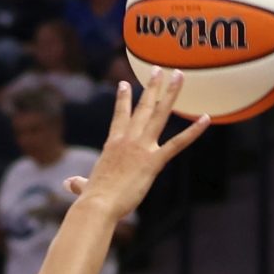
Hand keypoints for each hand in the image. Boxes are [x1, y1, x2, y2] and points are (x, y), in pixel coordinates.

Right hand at [65, 72, 209, 220]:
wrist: (98, 204)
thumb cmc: (92, 199)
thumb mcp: (85, 186)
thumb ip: (79, 183)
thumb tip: (68, 183)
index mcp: (113, 143)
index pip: (120, 116)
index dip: (123, 99)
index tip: (124, 84)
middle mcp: (128, 139)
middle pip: (143, 107)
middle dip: (152, 86)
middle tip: (158, 69)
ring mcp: (141, 147)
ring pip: (159, 114)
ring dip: (170, 94)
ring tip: (180, 76)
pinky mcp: (153, 161)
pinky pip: (177, 143)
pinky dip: (193, 131)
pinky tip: (205, 119)